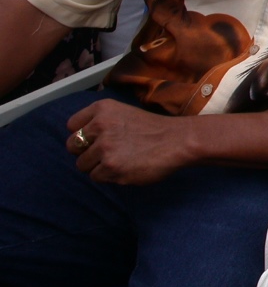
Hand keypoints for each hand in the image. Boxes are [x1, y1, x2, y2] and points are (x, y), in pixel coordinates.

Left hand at [66, 99, 191, 184]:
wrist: (177, 140)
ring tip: (119, 160)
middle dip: (85, 151)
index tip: (96, 138)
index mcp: (102, 109)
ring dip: (98, 166)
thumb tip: (80, 140)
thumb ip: (100, 121)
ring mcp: (105, 148)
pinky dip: (109, 176)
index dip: (83, 135)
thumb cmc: (152, 129)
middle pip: (72, 146)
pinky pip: (96, 177)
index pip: (72, 125)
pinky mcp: (111, 167)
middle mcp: (100, 126)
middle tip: (105, 153)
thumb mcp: (123, 113)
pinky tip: (125, 168)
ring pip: (82, 165)